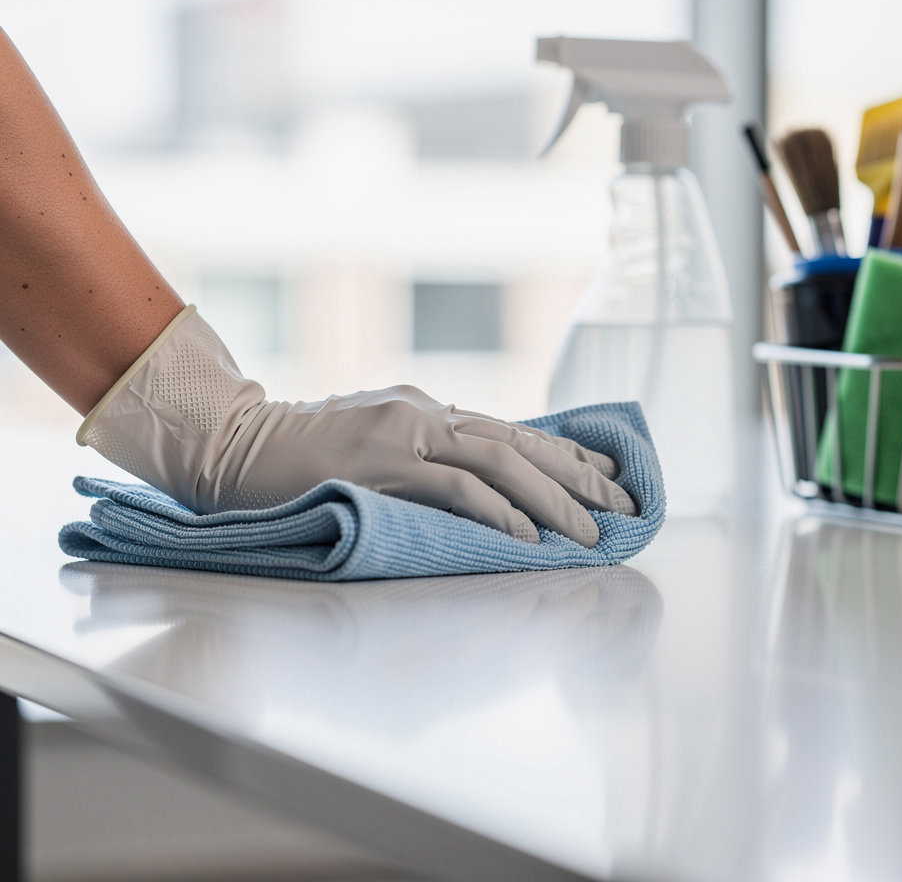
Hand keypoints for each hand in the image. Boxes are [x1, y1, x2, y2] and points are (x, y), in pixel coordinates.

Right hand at [78, 307, 637, 545]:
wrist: (235, 445)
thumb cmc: (302, 455)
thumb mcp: (373, 440)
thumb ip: (421, 453)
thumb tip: (476, 483)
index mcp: (425, 408)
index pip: (510, 430)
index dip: (564, 453)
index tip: (608, 476)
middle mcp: (423, 412)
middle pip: (518, 441)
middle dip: (576, 475)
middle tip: (622, 504)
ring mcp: (402, 432)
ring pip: (497, 460)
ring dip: (551, 496)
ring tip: (591, 529)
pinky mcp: (380, 461)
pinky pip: (453, 486)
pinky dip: (497, 510)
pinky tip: (529, 536)